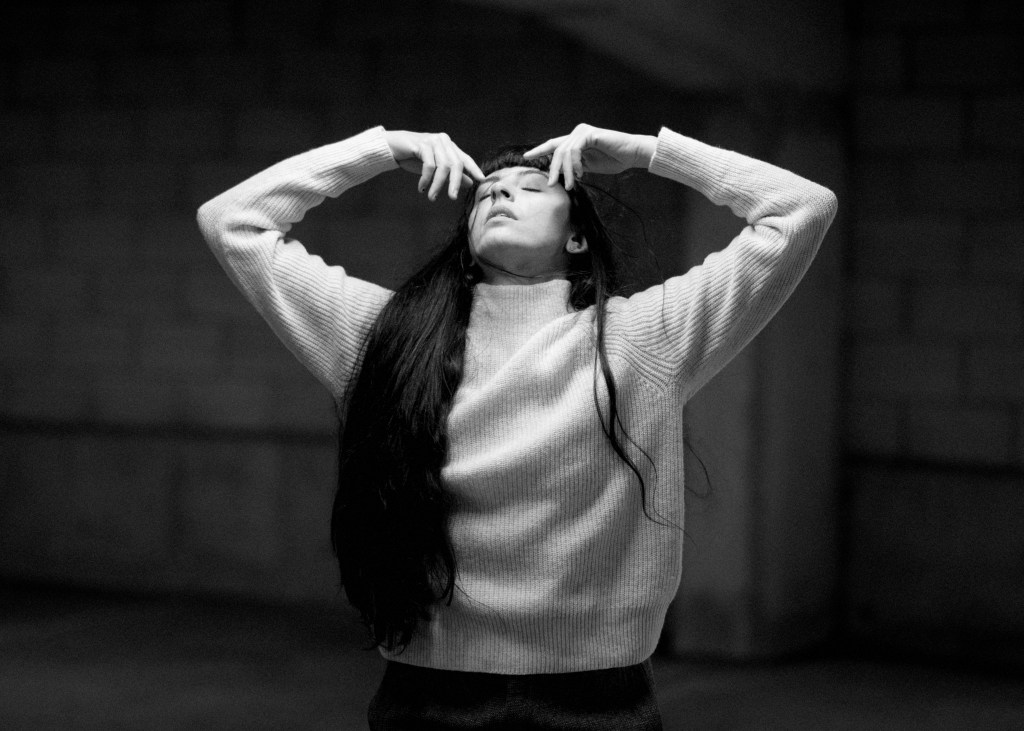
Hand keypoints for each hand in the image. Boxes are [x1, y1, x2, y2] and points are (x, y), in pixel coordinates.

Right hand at [384, 130, 484, 200]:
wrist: (391, 146)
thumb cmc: (413, 157)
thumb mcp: (434, 168)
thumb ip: (450, 174)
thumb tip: (469, 183)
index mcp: (448, 146)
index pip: (464, 159)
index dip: (474, 169)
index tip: (482, 180)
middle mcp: (443, 141)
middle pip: (456, 164)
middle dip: (455, 183)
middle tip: (452, 197)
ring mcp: (433, 141)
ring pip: (443, 167)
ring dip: (437, 185)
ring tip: (431, 197)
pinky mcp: (422, 144)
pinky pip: (429, 165)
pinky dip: (426, 179)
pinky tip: (421, 188)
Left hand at [523, 124, 656, 189]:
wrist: (632, 155)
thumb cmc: (614, 160)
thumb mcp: (588, 167)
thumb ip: (573, 167)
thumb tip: (559, 174)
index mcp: (575, 140)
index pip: (554, 145)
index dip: (539, 150)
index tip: (526, 156)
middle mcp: (577, 133)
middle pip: (556, 151)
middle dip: (553, 169)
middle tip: (552, 184)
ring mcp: (582, 131)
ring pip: (563, 153)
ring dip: (565, 171)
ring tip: (571, 184)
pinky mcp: (589, 134)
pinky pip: (574, 151)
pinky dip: (575, 164)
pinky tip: (581, 173)